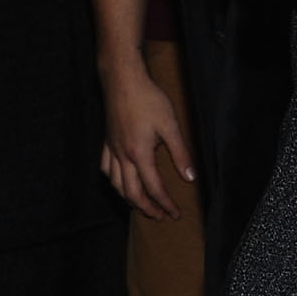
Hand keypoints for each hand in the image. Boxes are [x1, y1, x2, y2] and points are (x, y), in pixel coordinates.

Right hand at [99, 58, 195, 219]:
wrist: (122, 79)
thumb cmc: (148, 99)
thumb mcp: (170, 125)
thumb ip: (180, 153)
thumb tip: (190, 177)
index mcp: (139, 154)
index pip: (154, 188)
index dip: (165, 204)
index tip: (175, 213)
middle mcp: (122, 156)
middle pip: (131, 192)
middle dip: (146, 208)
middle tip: (159, 216)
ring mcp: (111, 149)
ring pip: (115, 183)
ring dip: (128, 198)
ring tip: (140, 204)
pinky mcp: (106, 141)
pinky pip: (105, 168)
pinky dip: (112, 180)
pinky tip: (118, 181)